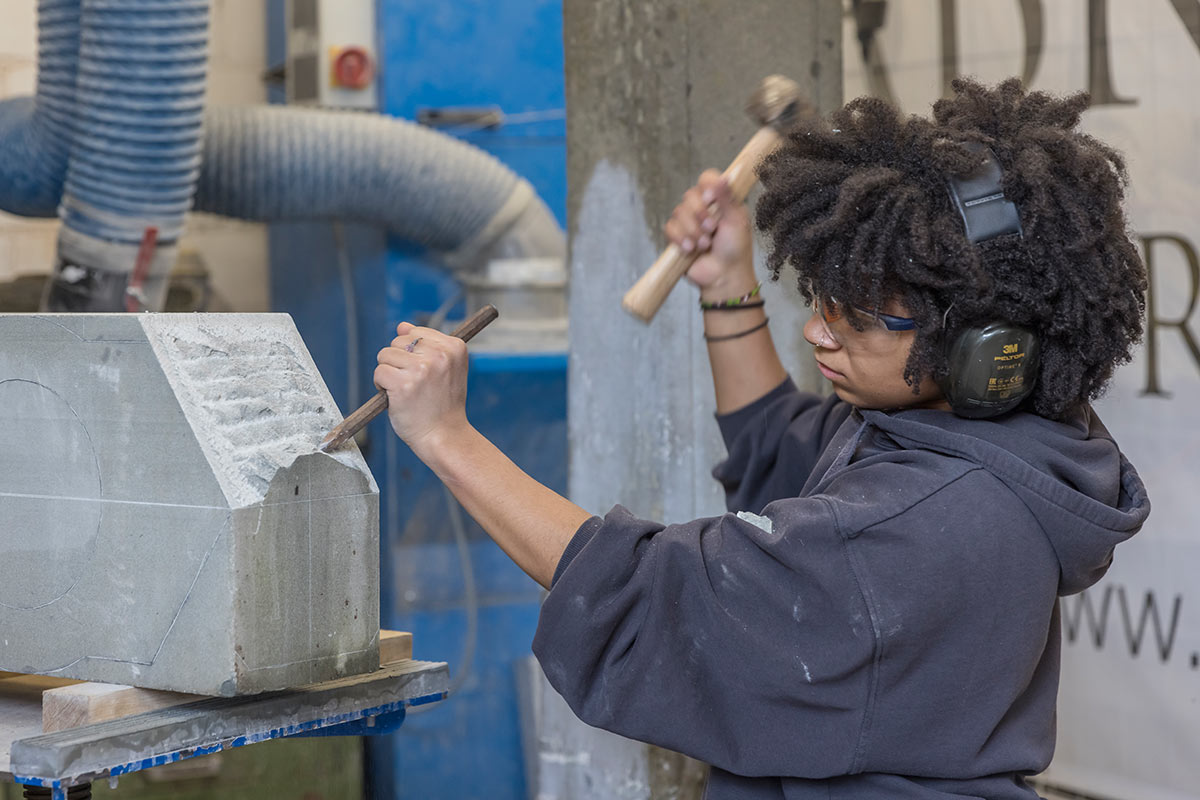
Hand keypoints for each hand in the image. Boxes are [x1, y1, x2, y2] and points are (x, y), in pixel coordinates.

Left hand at [374, 322, 469, 454]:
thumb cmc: (443, 404)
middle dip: (399, 361)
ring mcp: (421, 369)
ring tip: (406, 391)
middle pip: (399, 341)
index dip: (414, 353)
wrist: (444, 436)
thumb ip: (426, 345)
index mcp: (455, 347)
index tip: (425, 373)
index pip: (417, 332)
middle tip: (414, 384)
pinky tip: (397, 398)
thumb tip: (402, 325)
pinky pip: (379, 372)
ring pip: (385, 355)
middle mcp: (440, 355)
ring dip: (389, 373)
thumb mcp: (445, 369)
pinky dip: (381, 386)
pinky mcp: (403, 384)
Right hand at [663, 170, 753, 295]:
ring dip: (693, 230)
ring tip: (705, 245)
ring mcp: (688, 222)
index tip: (711, 199)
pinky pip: (670, 228)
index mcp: (719, 200)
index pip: (707, 179)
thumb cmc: (736, 249)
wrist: (724, 276)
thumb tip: (725, 177)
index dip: (706, 186)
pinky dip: (681, 239)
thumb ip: (728, 199)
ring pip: (678, 212)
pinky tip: (691, 250)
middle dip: (700, 214)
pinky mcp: (677, 236)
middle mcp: (702, 208)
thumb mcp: (737, 221)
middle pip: (689, 195)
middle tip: (712, 229)